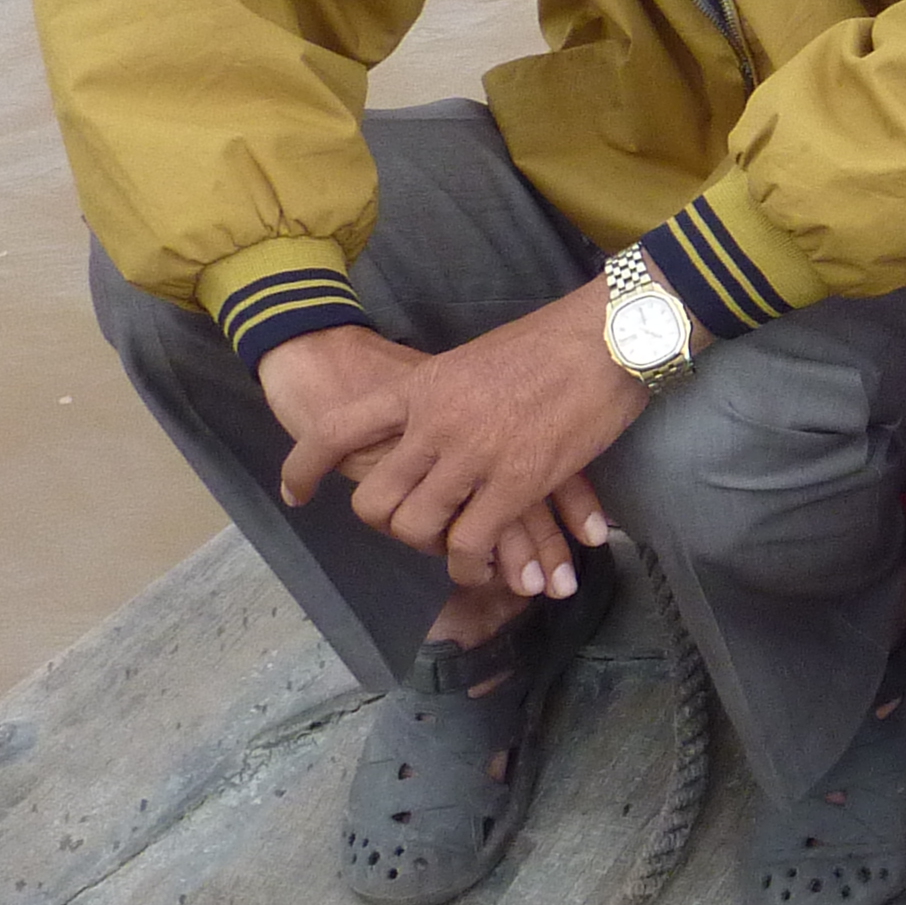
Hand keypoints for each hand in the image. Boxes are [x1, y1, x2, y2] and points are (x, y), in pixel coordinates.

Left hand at [263, 300, 623, 595]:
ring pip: (419, 528)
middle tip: (418, 531)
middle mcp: (435, 423)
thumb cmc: (555, 341)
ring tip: (459, 554)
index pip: (337, 430)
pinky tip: (489, 568)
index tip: (296, 495)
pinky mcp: (517, 481)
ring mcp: (473, 454)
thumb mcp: (478, 359)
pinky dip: (473, 565)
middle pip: (374, 499)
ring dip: (435, 550)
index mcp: (421, 387)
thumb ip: (448, 397)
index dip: (304, 468)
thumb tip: (437, 425)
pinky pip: (472, 543)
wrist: (609, 336)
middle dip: (388, 527)